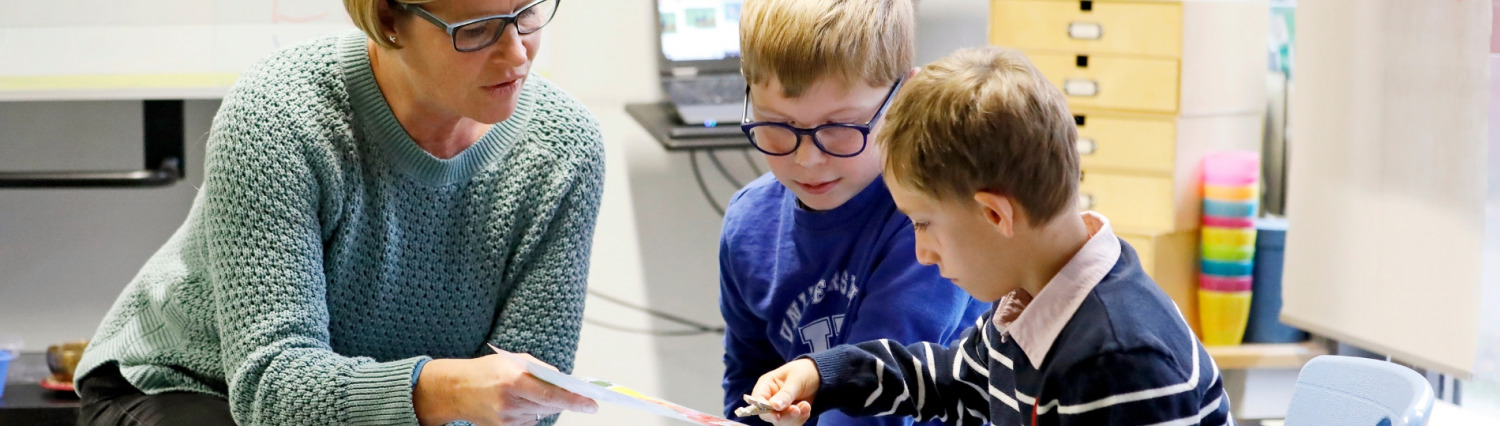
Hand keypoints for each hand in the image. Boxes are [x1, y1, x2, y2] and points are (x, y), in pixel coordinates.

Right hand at [413, 351, 597, 425]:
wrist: (455, 390)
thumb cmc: (487, 371)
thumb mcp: (514, 360)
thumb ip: (540, 369)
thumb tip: (564, 380)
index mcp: (514, 380)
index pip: (551, 394)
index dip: (574, 400)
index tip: (592, 404)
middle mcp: (510, 402)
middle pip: (550, 406)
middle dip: (567, 401)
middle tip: (585, 400)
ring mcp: (506, 419)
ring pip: (541, 414)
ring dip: (545, 404)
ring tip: (528, 392)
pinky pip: (530, 421)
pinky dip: (531, 412)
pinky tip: (519, 403)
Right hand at [749, 358, 820, 425]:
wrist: (819, 377)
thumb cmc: (804, 372)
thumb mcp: (796, 380)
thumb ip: (786, 394)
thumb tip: (775, 406)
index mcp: (766, 385)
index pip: (757, 400)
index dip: (763, 409)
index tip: (777, 414)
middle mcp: (769, 398)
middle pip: (768, 415)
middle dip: (784, 415)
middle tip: (797, 410)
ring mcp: (778, 408)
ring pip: (780, 422)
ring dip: (794, 417)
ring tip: (805, 406)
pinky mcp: (788, 415)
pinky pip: (790, 424)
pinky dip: (800, 419)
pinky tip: (806, 409)